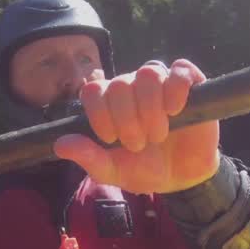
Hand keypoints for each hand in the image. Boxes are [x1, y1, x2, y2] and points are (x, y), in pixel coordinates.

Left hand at [53, 59, 219, 193]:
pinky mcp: (189, 84)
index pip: (93, 90)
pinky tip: (175, 111)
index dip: (99, 114)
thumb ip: (89, 158)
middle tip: (138, 144)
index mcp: (110, 103)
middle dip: (127, 120)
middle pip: (120, 84)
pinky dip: (176, 90)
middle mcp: (133, 87)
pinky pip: (180, 71)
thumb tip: (60, 145)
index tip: (111, 139)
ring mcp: (161, 83)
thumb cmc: (145, 169)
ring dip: (150, 109)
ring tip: (158, 134)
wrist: (184, 178)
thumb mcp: (114, 171)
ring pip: (148, 74)